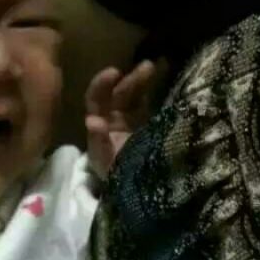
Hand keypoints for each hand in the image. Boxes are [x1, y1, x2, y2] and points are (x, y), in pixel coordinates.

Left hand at [85, 60, 155, 179]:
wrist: (141, 193)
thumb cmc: (118, 177)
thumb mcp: (106, 161)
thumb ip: (99, 141)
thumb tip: (92, 120)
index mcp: (99, 125)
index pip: (96, 99)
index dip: (102, 85)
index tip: (114, 73)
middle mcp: (114, 119)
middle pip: (119, 94)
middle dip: (131, 80)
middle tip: (147, 67)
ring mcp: (134, 120)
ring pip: (137, 95)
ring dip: (144, 80)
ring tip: (156, 66)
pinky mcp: (152, 124)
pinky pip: (152, 102)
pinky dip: (157, 88)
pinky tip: (167, 73)